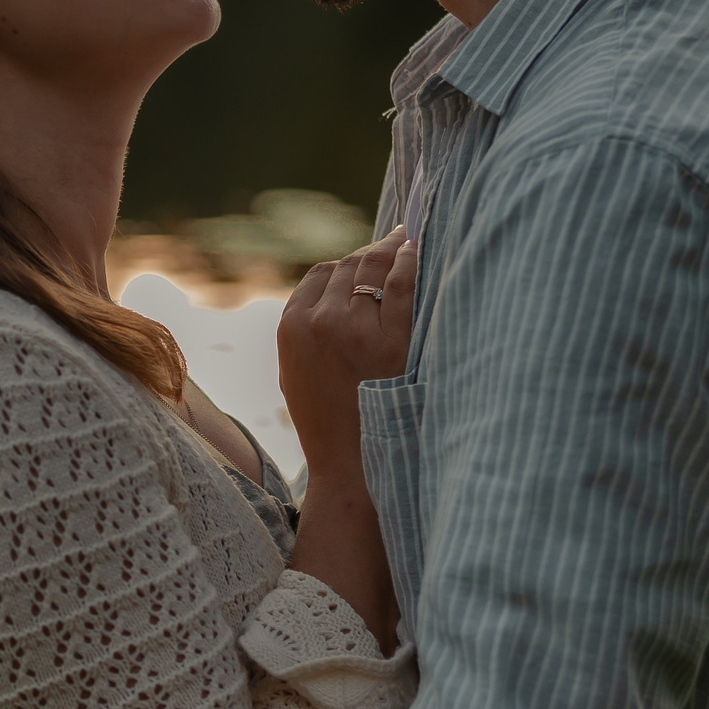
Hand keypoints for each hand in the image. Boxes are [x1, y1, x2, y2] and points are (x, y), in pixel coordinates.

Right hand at [279, 229, 416, 487]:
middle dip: (372, 256)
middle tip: (396, 242)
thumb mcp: (296, 373)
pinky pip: (401, 283)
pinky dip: (410, 262)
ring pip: (372, 268)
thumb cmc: (329, 423)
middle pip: (349, 266)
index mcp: (290, 328)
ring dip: (391, 253)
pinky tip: (418, 254)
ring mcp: (355, 329)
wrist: (353, 466)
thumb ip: (306, 329)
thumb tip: (336, 291)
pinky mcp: (391, 339)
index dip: (348, 265)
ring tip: (410, 243)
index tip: (368, 260)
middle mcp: (318, 322)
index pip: (321, 274)